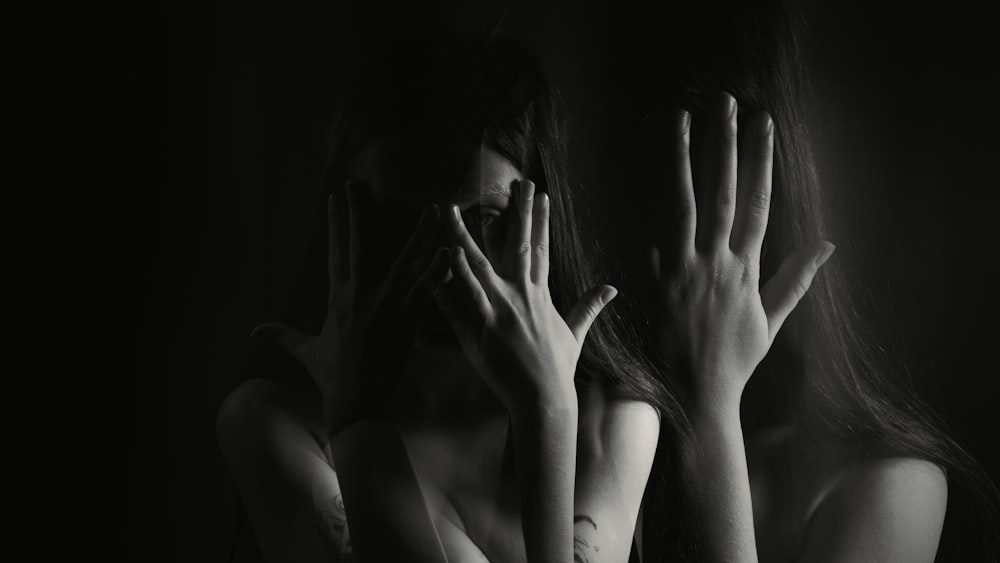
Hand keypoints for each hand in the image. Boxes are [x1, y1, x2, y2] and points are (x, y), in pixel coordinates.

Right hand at [253, 182, 448, 431]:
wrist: (354, 404)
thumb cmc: (332, 378)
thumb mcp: (305, 351)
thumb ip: (282, 336)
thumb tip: (254, 332)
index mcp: (338, 298)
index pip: (336, 251)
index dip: (336, 223)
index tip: (335, 196)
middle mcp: (358, 295)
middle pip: (361, 243)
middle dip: (360, 210)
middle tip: (362, 182)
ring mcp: (382, 305)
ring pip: (403, 260)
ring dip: (420, 232)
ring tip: (435, 208)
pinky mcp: (403, 320)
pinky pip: (423, 290)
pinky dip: (436, 270)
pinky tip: (450, 251)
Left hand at [429, 180, 617, 411]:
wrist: (546, 398)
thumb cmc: (558, 369)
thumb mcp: (575, 333)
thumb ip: (588, 306)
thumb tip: (612, 288)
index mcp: (540, 294)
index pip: (540, 247)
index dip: (539, 219)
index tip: (540, 193)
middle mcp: (522, 295)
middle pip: (516, 244)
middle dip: (517, 211)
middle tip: (515, 181)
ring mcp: (503, 310)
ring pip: (479, 265)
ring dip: (463, 236)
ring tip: (452, 210)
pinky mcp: (485, 328)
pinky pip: (464, 298)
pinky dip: (452, 277)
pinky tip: (444, 256)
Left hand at [649, 94, 834, 415]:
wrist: (699, 394)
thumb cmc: (736, 358)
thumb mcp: (773, 318)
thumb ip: (795, 278)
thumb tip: (827, 245)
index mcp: (747, 269)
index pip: (757, 203)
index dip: (760, 160)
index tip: (763, 124)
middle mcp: (718, 263)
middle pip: (723, 193)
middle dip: (724, 146)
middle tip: (724, 104)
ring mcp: (685, 270)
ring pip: (684, 204)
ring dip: (682, 159)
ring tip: (680, 119)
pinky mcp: (657, 280)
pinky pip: (652, 232)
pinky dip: (650, 201)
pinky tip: (646, 169)